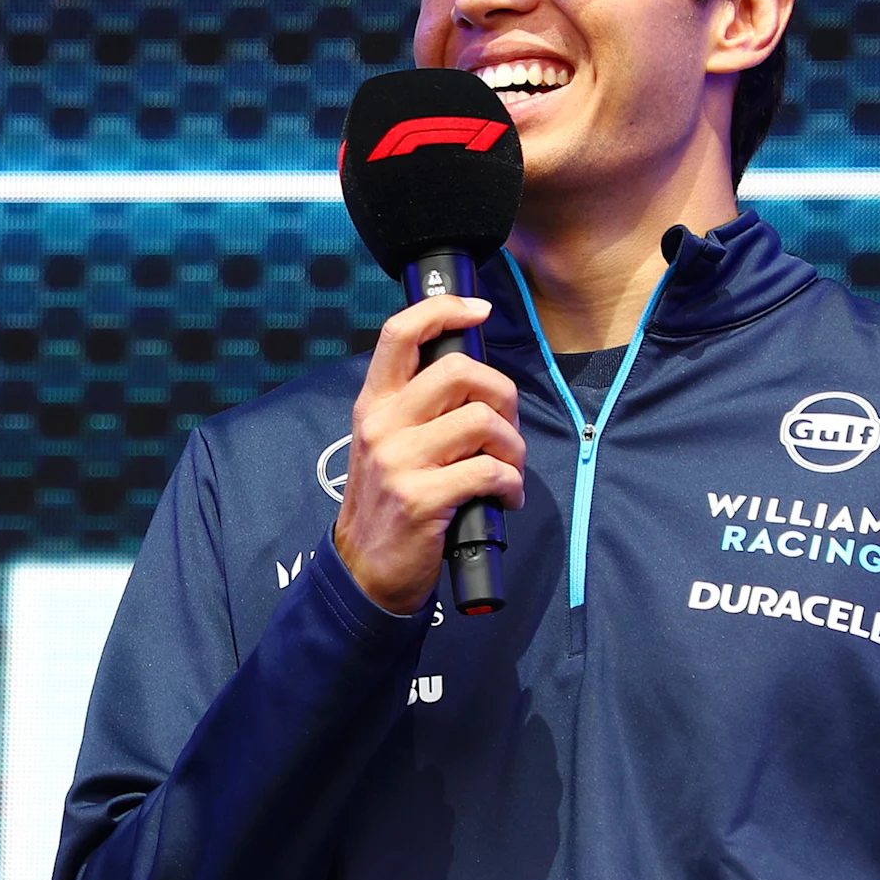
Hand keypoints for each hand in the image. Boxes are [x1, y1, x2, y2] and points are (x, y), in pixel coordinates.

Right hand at [332, 294, 525, 615]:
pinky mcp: (422, 498)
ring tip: (508, 469)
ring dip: (513, 446)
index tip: (479, 310)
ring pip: (483, 421)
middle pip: (460, 371)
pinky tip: (504, 498)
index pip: (399, 333)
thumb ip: (417, 408)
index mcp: (373, 405)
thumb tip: (474, 378)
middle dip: (502, 395)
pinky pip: (490, 472)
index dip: (444, 309)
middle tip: (505, 428)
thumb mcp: (385, 444)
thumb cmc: (389, 503)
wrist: (365, 571)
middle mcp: (382, 426)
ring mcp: (399, 462)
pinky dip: (511, 485)